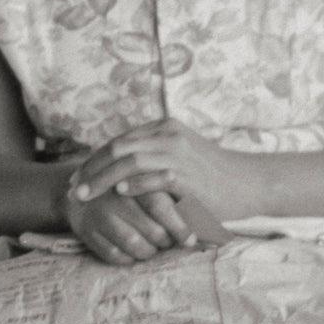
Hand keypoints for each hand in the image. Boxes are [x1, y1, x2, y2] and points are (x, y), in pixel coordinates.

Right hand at [63, 185, 192, 263]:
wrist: (82, 188)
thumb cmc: (129, 188)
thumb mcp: (151, 183)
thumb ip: (176, 196)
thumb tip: (212, 224)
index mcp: (132, 176)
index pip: (158, 205)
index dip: (178, 226)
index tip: (192, 240)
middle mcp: (112, 194)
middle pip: (150, 229)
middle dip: (166, 241)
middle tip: (171, 243)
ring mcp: (97, 212)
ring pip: (134, 245)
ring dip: (149, 251)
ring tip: (153, 247)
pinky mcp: (84, 229)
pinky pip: (114, 255)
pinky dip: (129, 258)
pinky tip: (134, 252)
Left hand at [69, 117, 252, 231]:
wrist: (249, 183)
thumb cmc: (211, 176)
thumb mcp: (180, 155)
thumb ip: (152, 155)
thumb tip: (116, 169)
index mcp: (163, 128)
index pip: (118, 141)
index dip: (94, 160)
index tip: (77, 177)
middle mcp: (168, 136)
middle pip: (117, 148)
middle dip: (91, 169)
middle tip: (74, 189)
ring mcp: (179, 154)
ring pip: (130, 161)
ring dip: (103, 179)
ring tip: (86, 195)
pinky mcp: (189, 175)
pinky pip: (155, 177)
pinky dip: (134, 185)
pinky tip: (118, 194)